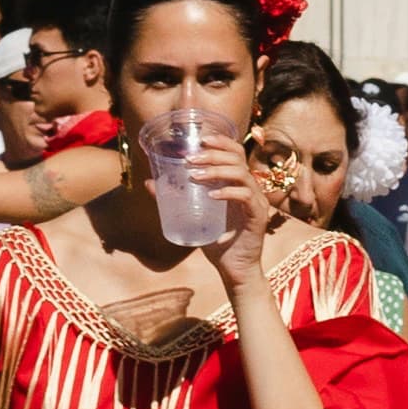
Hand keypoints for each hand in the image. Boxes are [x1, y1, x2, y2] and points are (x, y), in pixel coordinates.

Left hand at [188, 121, 277, 286]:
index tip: (200, 139)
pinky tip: (211, 194)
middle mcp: (250, 187)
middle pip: (237, 158)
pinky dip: (227, 192)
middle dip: (212, 154)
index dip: (221, 141)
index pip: (235, 153)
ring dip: (216, 170)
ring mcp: (256, 201)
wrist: (234, 270)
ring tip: (193, 175)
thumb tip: (149, 183)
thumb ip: (176, 199)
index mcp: (238, 183)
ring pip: (241, 173)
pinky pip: (245, 196)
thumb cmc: (217, 242)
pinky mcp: (258, 215)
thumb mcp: (193, 216)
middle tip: (189, 158)